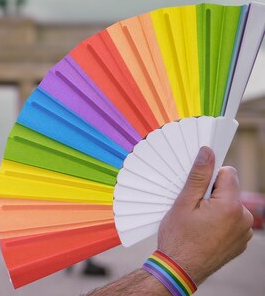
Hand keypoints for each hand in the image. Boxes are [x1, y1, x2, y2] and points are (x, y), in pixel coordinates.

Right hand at [157, 146, 253, 284]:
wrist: (180, 270)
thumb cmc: (178, 238)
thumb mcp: (183, 203)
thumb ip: (199, 176)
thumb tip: (207, 152)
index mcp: (230, 205)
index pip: (228, 173)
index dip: (210, 177)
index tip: (195, 188)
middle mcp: (244, 218)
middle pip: (229, 190)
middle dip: (211, 194)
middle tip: (192, 208)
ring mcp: (244, 233)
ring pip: (230, 206)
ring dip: (215, 209)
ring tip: (197, 223)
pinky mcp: (241, 242)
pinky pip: (231, 222)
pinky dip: (219, 222)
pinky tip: (203, 232)